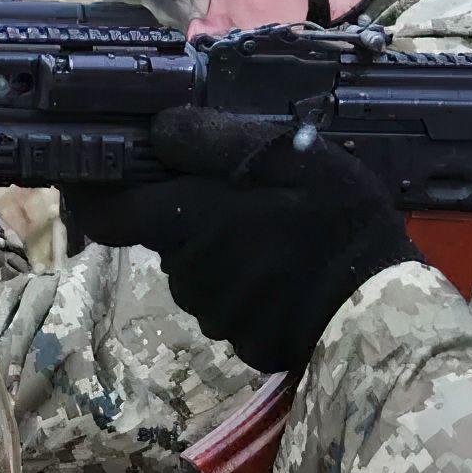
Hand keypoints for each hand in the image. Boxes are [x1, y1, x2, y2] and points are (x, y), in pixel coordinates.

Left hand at [63, 107, 416, 372]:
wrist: (378, 302)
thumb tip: (156, 130)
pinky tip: (285, 275)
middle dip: (187, 218)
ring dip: (220, 254)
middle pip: (163, 240)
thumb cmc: (334, 216)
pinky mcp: (241, 342)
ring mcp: (215, 314)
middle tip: (243, 200)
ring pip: (196, 274)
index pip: (106, 214)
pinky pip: (228, 307)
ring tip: (276, 238)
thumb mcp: (282, 154)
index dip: (93, 194)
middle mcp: (189, 273)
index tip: (96, 177)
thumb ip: (209, 141)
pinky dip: (247, 290)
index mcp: (190, 221)